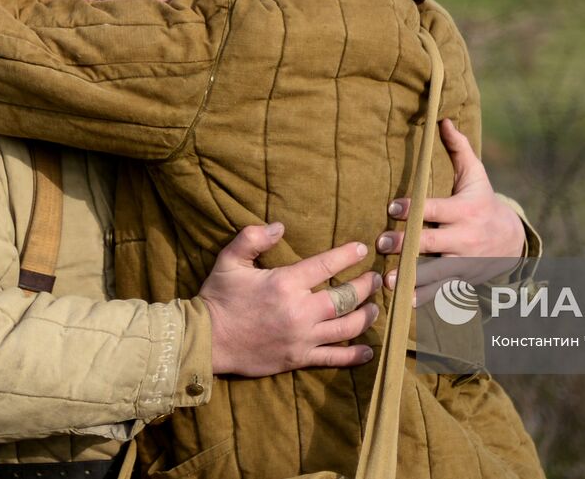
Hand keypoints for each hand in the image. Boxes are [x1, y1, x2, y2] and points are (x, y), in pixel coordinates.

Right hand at [199, 223, 381, 376]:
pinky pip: (333, 358)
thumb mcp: (229, 261)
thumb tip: (279, 226)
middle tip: (377, 278)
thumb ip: (252, 238)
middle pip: (346, 297)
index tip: (362, 249)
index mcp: (285, 283)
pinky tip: (368, 350)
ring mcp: (301, 337)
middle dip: (367, 286)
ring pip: (346, 326)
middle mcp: (299, 310)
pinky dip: (354, 355)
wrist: (206, 341)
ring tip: (375, 306)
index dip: (348, 255)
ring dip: (366, 315)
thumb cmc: (218, 297)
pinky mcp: (298, 358)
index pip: (327, 265)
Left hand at [379, 120, 526, 303]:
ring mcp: (463, 262)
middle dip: (406, 243)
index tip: (394, 206)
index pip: (436, 209)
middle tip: (382, 241)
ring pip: (435, 271)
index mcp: (465, 211)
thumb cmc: (482, 201)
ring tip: (388, 279)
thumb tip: (442, 118)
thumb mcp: (476, 175)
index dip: (415, 208)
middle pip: (432, 242)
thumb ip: (458, 148)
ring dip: (411, 276)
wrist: (511, 240)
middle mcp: (465, 238)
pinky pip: (441, 291)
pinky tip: (404, 301)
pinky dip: (424, 298)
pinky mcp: (461, 279)